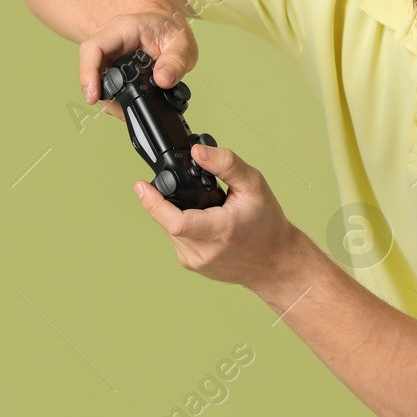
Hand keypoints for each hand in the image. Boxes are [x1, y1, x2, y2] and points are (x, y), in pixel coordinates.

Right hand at [78, 6, 197, 120]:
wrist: (164, 26)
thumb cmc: (168, 29)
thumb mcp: (182, 42)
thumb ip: (176, 61)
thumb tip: (163, 80)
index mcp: (122, 29)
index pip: (94, 48)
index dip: (88, 72)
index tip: (92, 96)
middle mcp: (109, 43)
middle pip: (92, 70)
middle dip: (102, 95)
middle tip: (122, 111)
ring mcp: (107, 57)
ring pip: (97, 82)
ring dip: (111, 100)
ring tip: (130, 109)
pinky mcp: (110, 68)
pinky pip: (106, 85)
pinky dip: (116, 98)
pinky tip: (129, 104)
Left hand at [131, 141, 308, 290]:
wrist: (276, 262)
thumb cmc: (267, 225)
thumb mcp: (254, 186)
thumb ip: (226, 164)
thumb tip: (198, 151)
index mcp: (220, 231)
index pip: (176, 222)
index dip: (153, 203)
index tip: (140, 186)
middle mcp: (204, 251)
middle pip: (169, 220)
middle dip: (170, 200)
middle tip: (192, 190)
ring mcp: (196, 261)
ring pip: (170, 229)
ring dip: (177, 213)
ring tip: (205, 207)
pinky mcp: (192, 265)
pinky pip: (177, 239)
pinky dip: (183, 226)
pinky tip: (204, 221)